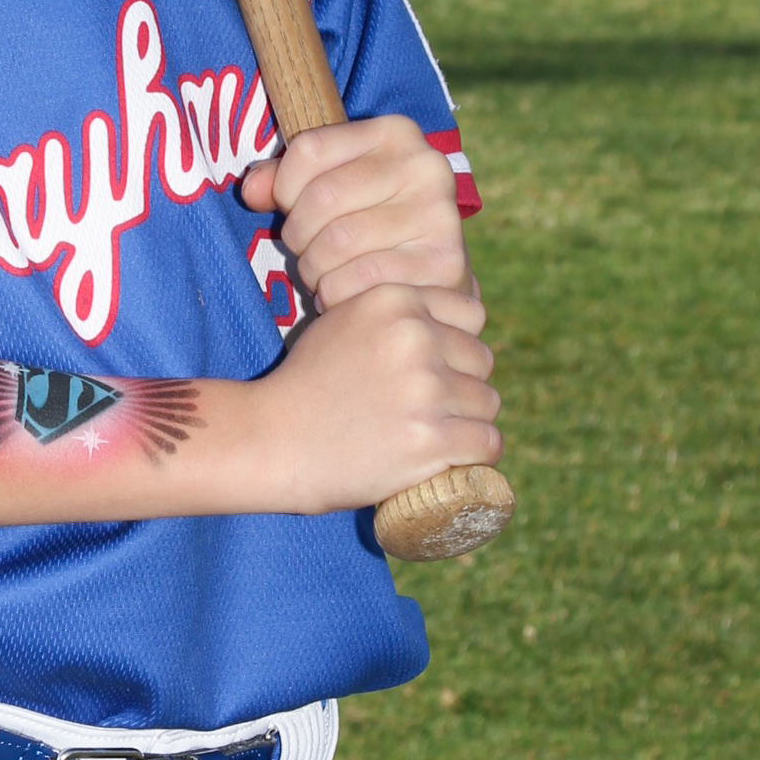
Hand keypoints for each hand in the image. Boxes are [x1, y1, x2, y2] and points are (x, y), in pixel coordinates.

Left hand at [239, 113, 471, 309]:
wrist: (431, 278)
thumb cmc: (370, 222)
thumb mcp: (331, 185)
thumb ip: (283, 181)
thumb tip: (250, 190)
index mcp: (396, 133)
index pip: (310, 148)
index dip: (284, 187)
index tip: (291, 209)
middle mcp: (426, 165)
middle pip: (322, 197)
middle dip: (298, 234)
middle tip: (305, 252)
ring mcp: (440, 214)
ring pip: (337, 243)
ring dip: (314, 269)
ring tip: (322, 274)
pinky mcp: (444, 264)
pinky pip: (358, 281)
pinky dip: (335, 294)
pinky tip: (343, 294)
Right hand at [252, 282, 499, 514]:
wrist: (272, 440)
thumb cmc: (308, 384)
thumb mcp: (342, 322)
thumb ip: (392, 314)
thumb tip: (447, 327)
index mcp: (394, 300)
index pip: (471, 313)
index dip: (458, 343)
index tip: (440, 367)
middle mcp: (414, 337)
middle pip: (481, 360)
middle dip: (463, 384)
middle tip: (432, 409)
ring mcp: (424, 389)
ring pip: (487, 403)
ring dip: (469, 422)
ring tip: (437, 436)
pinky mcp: (430, 439)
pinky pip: (487, 443)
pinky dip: (477, 456)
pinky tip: (454, 459)